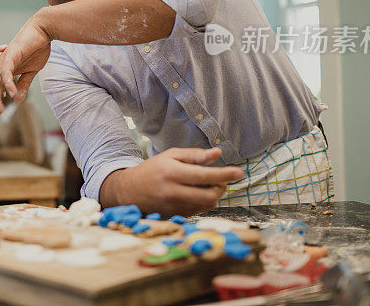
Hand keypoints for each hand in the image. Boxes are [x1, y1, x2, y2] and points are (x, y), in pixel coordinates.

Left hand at [0, 15, 51, 113]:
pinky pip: (8, 72)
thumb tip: (17, 99)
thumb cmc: (36, 49)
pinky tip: (12, 94)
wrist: (42, 32)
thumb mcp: (30, 72)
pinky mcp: (11, 56)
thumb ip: (22, 85)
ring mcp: (3, 60)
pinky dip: (9, 84)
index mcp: (1, 68)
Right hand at [99, 147, 244, 215]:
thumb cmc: (152, 170)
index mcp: (172, 172)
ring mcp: (174, 207)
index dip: (224, 174)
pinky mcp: (175, 217)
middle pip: (209, 195)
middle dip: (221, 187)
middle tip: (221, 180)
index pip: (204, 175)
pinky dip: (202, 202)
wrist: (129, 191)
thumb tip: (217, 153)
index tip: (240, 172)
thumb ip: (194, 155)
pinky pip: (198, 211)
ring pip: (206, 205)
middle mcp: (173, 192)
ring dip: (213, 195)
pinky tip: (195, 194)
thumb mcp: (170, 156)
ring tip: (206, 185)